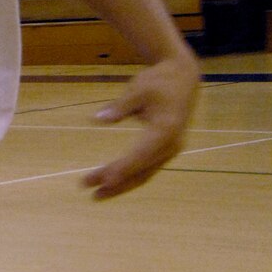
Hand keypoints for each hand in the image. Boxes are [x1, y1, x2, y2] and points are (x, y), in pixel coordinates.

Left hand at [83, 53, 199, 200]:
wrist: (182, 78)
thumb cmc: (159, 81)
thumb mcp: (138, 88)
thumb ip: (120, 106)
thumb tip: (98, 119)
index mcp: (167, 129)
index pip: (141, 154)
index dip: (122, 167)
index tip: (104, 178)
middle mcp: (171, 145)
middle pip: (141, 170)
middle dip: (115, 182)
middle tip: (88, 187)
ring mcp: (170, 150)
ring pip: (144, 174)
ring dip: (120, 185)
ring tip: (95, 193)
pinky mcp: (165, 151)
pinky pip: (146, 169)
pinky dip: (128, 177)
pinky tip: (110, 182)